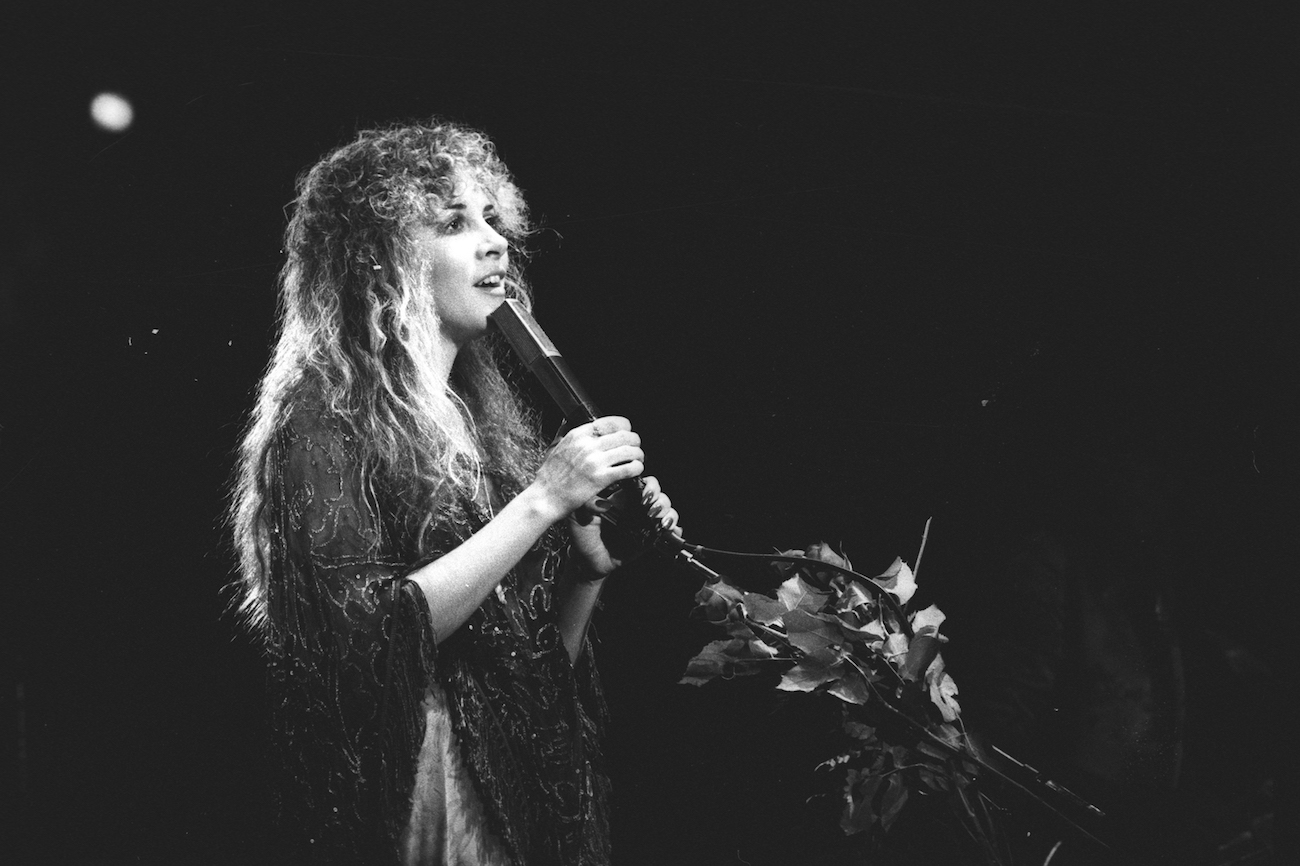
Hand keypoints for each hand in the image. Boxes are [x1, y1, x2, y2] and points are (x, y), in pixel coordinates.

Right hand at [529, 416, 643, 521]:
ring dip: (638, 455)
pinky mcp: (601, 478)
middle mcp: (588, 445)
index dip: (624, 427)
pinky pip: (629, 468)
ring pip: (630, 450)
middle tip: (635, 448)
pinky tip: (636, 470)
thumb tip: (567, 422)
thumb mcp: (555, 447)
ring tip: (638, 460)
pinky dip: (637, 468)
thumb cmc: (550, 476)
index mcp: (578, 435)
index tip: (627, 432)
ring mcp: (595, 461)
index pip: (610, 422)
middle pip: (624, 435)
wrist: (545, 497)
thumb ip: (565, 434)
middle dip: (634, 441)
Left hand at [569, 475, 681, 576]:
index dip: (646, 482)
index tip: (642, 491)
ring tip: (658, 520)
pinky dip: (674, 527)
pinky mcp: (651, 537)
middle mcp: (635, 506)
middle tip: (649, 505)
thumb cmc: (582, 536)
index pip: (639, 481)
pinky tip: (668, 530)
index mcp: (620, 497)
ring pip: (666, 507)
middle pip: (657, 491)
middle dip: (658, 495)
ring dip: (667, 510)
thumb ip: (586, 504)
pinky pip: (670, 528)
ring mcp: (645, 521)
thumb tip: (603, 502)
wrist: (587, 562)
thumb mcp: (578, 517)